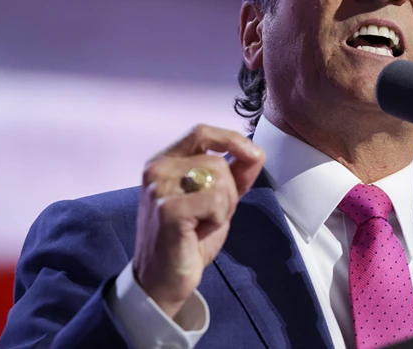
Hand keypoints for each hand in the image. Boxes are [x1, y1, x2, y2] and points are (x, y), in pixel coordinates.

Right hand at [132, 124, 264, 318]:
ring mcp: (159, 187)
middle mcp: (157, 168)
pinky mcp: (167, 208)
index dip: (231, 139)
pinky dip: (218, 219)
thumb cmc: (188, 240)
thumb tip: (255, 153)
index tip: (254, 154)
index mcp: (165, 161)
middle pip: (217, 160)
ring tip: (202, 224)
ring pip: (219, 178)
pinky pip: (215, 200)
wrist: (163, 280)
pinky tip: (198, 232)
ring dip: (223, 207)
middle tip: (212, 215)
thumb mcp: (217, 201)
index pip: (201, 132)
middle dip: (229, 190)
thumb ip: (234, 175)